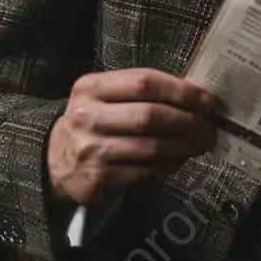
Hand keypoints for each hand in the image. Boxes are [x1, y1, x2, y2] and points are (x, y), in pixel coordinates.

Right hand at [46, 68, 216, 209]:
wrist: (53, 160)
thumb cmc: (94, 119)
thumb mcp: (106, 96)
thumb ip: (142, 90)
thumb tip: (194, 93)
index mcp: (91, 87)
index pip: (143, 81)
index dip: (180, 90)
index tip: (206, 99)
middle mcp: (87, 116)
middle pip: (149, 115)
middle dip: (187, 121)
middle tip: (207, 125)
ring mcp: (91, 150)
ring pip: (151, 147)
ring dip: (184, 146)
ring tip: (200, 143)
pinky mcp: (98, 179)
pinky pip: (145, 171)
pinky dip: (169, 165)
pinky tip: (180, 159)